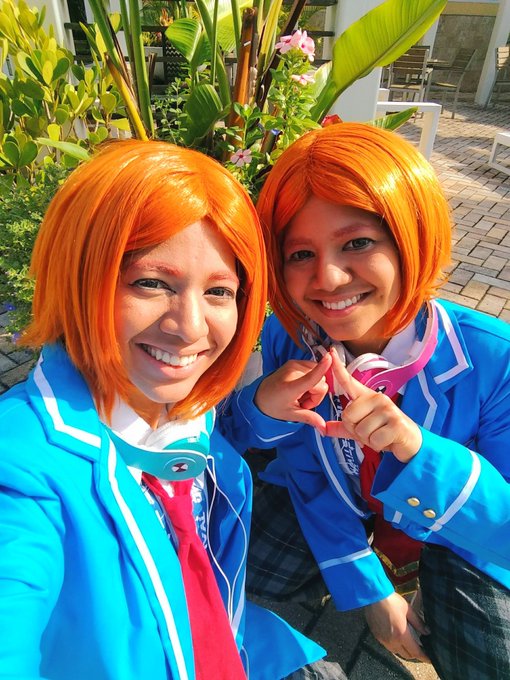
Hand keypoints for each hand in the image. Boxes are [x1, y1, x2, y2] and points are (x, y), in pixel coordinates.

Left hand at [254, 353, 331, 431]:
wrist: (259, 396)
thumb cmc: (273, 406)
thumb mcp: (290, 415)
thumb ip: (309, 418)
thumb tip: (324, 427)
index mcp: (291, 387)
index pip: (311, 377)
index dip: (323, 367)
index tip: (331, 358)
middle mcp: (293, 372)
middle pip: (321, 381)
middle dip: (317, 394)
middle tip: (303, 402)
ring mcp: (293, 365)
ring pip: (319, 374)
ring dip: (315, 386)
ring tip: (301, 394)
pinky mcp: (294, 362)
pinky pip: (313, 368)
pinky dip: (311, 378)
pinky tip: (301, 387)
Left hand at [324, 348, 421, 462]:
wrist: (410, 442)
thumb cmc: (384, 433)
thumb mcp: (361, 430)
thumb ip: (343, 428)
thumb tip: (324, 428)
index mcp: (366, 397)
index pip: (348, 381)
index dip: (338, 368)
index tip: (330, 350)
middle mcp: (377, 398)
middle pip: (348, 415)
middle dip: (355, 430)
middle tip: (370, 432)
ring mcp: (387, 410)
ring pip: (360, 430)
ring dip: (367, 440)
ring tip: (379, 436)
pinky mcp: (396, 424)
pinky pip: (373, 440)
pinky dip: (377, 445)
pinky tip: (387, 441)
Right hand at [364, 592, 429, 660]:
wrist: (373, 596)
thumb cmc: (391, 601)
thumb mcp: (408, 610)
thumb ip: (418, 623)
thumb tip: (427, 632)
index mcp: (401, 635)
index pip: (415, 652)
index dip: (424, 657)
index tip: (430, 660)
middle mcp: (392, 641)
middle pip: (406, 655)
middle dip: (415, 654)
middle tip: (420, 649)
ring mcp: (383, 640)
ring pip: (397, 652)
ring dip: (404, 651)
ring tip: (409, 644)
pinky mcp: (377, 636)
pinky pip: (388, 646)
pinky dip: (395, 646)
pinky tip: (397, 638)